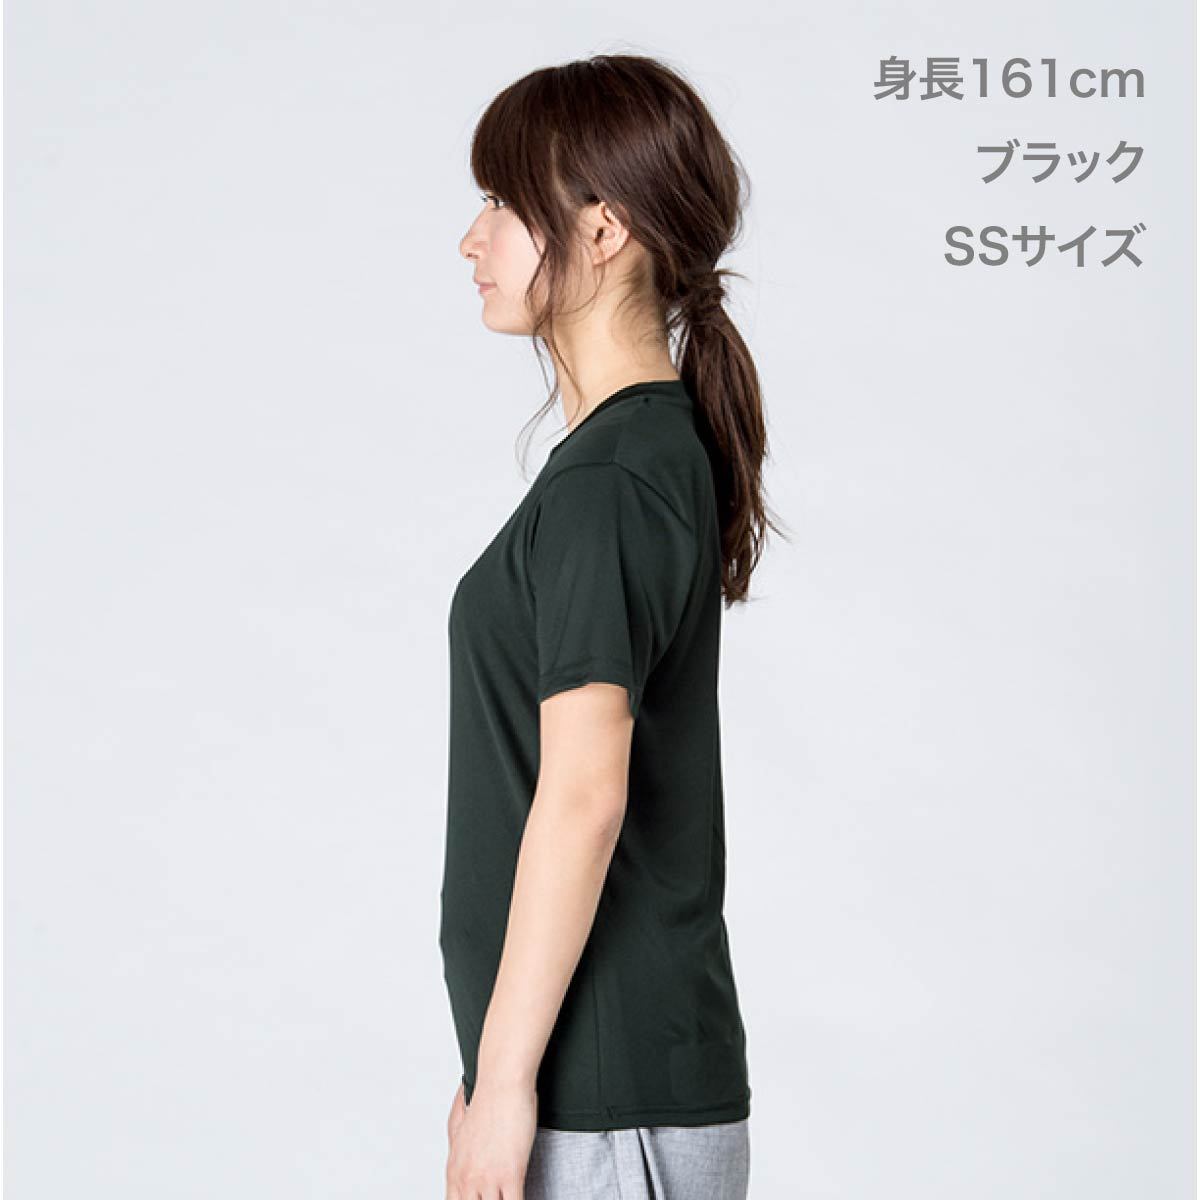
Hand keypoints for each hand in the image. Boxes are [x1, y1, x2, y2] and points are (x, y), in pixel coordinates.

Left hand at [445, 1078, 537, 1199]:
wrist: (502, 1081)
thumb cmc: (487, 1096)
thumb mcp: (458, 1121)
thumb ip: (455, 1140)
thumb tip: (457, 1143)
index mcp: (455, 1169)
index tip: (479, 1198)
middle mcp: (468, 1178)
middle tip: (495, 1196)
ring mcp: (488, 1178)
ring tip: (508, 1196)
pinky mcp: (511, 1174)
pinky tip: (526, 1197)